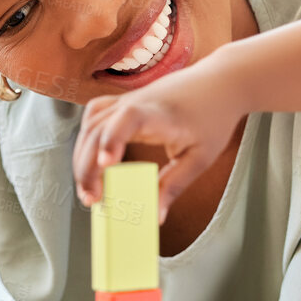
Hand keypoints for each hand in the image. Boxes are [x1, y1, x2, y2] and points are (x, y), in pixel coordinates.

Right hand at [72, 63, 245, 218]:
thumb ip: (174, 185)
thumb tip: (157, 216)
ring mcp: (126, 100)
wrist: (218, 84)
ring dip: (83, 159)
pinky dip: (86, 142)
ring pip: (89, 126)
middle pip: (98, 129)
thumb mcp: (200, 157)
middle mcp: (136, 102)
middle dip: (88, 166)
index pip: (128, 119)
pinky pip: (93, 118)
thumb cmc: (212, 117)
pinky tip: (91, 163)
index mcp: (159, 114)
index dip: (112, 139)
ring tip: (89, 191)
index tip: (106, 165)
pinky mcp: (122, 102)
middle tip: (92, 200)